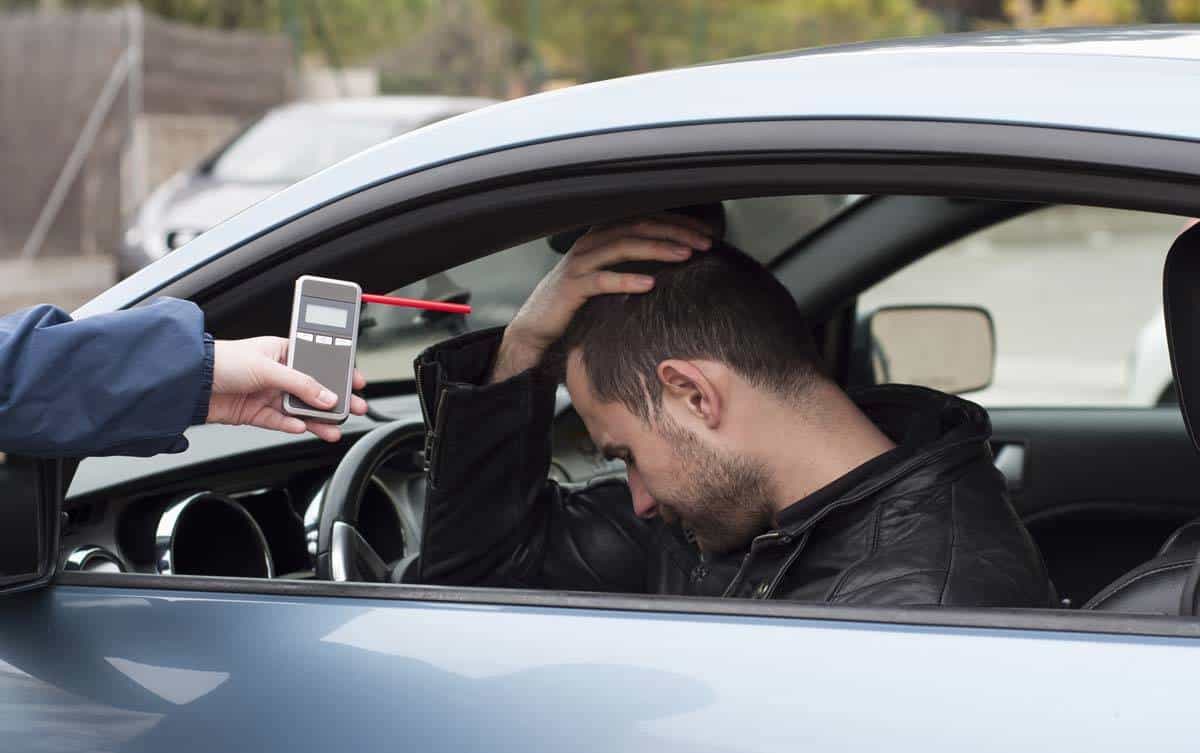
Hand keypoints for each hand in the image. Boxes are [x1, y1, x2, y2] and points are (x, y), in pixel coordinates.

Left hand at [207, 337, 367, 441]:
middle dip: (335, 400)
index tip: (357, 382)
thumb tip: (327, 396)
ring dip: (316, 419)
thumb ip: (301, 384)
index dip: (339, 372)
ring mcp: (266, 393)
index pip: (319, 361)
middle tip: (355, 408)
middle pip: (313, 388)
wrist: (189, 383)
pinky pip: (280, 421)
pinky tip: (302, 428)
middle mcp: (276, 372)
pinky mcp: (255, 413)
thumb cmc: (222, 361)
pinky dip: (292, 426)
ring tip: (333, 428)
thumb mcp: (268, 367)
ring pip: (299, 409)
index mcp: (282, 351)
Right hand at [491, 215, 712, 382]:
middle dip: (674, 232)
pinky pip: (601, 280)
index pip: (644, 219)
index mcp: (601, 236)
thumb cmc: (577, 303)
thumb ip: (633, 264)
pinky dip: (626, 279)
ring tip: (685, 255)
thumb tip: (675, 261)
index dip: (677, 223)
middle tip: (705, 242)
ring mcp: (579, 264)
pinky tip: (649, 284)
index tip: (707, 234)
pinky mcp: (571, 288)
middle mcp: (590, 243)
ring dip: (657, 249)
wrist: (537, 327)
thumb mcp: (608, 277)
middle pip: (637, 227)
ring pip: (622, 246)